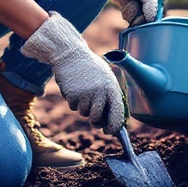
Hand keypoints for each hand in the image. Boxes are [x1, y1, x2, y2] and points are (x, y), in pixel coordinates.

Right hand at [20, 12, 124, 134]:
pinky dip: (74, 101)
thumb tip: (113, 120)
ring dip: (83, 107)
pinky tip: (75, 88)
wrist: (70, 55)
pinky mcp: (72, 96)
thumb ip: (110, 96)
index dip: (114, 126)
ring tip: (84, 91)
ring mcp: (85, 95)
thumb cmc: (91, 68)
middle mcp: (100, 93)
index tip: (111, 132)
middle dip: (95, 121)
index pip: (117, 113)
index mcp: (111, 88)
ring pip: (84, 113)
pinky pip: (73, 107)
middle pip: (97, 119)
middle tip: (94, 115)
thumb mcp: (106, 78)